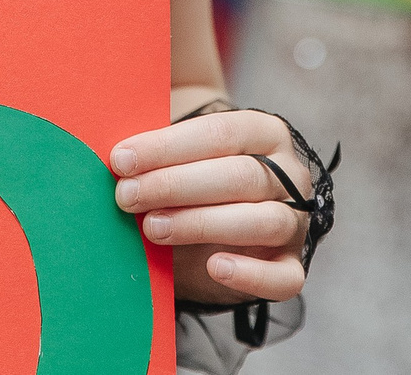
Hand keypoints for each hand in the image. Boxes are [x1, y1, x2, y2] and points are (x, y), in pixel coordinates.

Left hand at [112, 108, 309, 305]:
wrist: (214, 219)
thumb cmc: (190, 178)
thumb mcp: (178, 156)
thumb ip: (158, 152)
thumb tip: (116, 156)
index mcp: (263, 133)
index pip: (220, 132)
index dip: (168, 146)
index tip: (121, 160)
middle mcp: (290, 174)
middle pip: (241, 176)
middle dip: (176, 185)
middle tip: (126, 196)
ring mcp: (295, 221)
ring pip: (264, 221)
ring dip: (202, 224)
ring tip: (153, 229)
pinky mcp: (290, 264)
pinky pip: (286, 278)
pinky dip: (251, 275)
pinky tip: (215, 267)